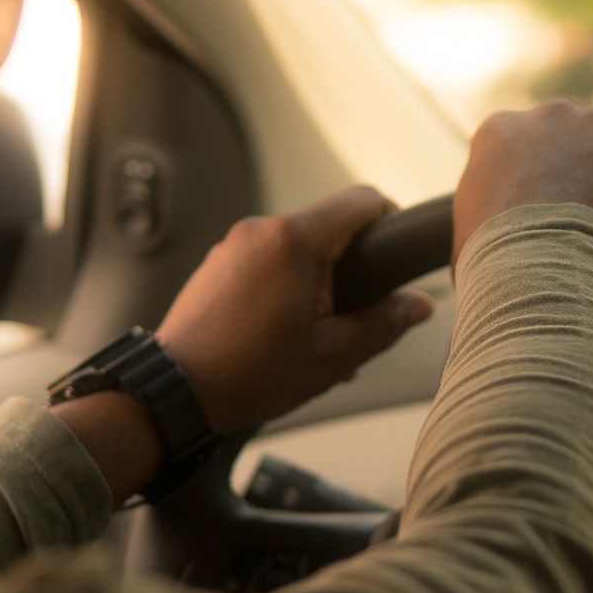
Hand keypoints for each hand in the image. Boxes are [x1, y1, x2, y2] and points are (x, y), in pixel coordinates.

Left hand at [156, 187, 433, 429]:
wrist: (173, 392)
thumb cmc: (251, 373)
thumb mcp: (334, 355)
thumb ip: (385, 323)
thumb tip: (418, 305)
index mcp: (296, 240)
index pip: (363, 200)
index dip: (390, 222)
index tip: (395, 256)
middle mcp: (263, 229)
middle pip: (329, 226)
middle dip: (349, 267)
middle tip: (352, 317)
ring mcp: (234, 244)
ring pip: (296, 247)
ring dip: (315, 281)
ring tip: (313, 336)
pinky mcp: (217, 264)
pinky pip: (266, 261)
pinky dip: (284, 286)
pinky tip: (280, 334)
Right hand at [453, 100, 592, 262]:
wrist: (540, 261)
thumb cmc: (495, 262)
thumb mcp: (467, 237)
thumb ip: (482, 223)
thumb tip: (484, 255)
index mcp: (501, 131)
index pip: (531, 152)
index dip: (546, 189)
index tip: (553, 221)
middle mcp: (551, 114)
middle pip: (580, 145)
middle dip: (588, 179)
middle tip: (589, 228)